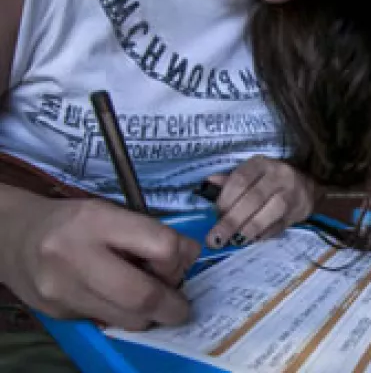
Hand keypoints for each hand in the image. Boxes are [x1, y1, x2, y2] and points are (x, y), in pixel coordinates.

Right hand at [1, 197, 200, 330]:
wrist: (14, 236)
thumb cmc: (74, 222)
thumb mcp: (112, 212)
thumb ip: (149, 234)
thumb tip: (188, 259)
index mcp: (98, 220)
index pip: (162, 247)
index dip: (181, 259)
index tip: (183, 262)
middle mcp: (77, 255)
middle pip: (144, 295)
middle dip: (172, 305)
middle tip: (181, 305)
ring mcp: (64, 289)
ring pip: (128, 319)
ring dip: (150, 314)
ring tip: (150, 298)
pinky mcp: (59, 312)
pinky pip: (107, 322)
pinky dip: (125, 315)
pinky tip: (120, 299)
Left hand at [205, 156, 313, 248]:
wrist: (305, 187)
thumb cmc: (269, 181)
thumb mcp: (251, 174)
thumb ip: (230, 181)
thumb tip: (208, 185)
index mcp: (261, 165)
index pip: (241, 179)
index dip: (226, 198)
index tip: (216, 214)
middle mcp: (278, 176)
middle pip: (254, 198)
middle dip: (232, 220)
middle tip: (216, 238)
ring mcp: (290, 194)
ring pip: (270, 212)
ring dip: (249, 229)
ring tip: (233, 242)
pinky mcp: (297, 213)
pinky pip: (278, 226)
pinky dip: (262, 235)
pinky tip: (249, 241)